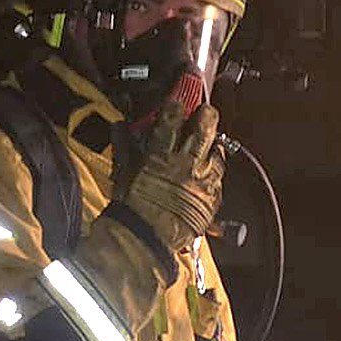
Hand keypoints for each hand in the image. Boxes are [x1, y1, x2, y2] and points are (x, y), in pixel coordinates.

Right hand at [123, 101, 223, 251]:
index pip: (170, 122)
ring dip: (216, 145)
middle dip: (206, 116)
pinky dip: (217, 172)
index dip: (175, 107)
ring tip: (213, 141)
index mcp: (161, 156)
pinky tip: (214, 168)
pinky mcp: (211, 200)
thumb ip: (125, 147)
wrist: (145, 239)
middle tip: (207, 110)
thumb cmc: (131, 209)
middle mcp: (185, 166)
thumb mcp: (124, 173)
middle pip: (202, 132)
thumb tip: (120, 127)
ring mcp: (201, 183)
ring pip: (217, 154)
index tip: (177, 101)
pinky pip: (220, 180)